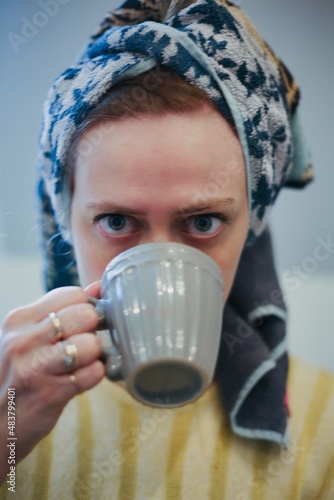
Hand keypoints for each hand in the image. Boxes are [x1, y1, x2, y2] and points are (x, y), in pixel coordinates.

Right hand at [0, 285, 103, 481]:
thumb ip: (63, 309)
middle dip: (91, 330)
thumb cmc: (19, 374)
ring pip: (91, 344)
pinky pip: (94, 373)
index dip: (84, 308)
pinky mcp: (50, 394)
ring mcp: (35, 367)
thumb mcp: (30, 336)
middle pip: (85, 315)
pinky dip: (94, 376)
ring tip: (79, 364)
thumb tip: (98, 287)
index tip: (79, 325)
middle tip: (81, 345)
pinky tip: (79, 381)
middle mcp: (24, 340)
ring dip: (94, 356)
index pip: (73, 294)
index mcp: (19, 319)